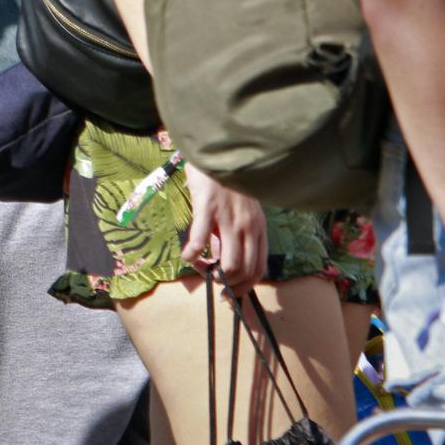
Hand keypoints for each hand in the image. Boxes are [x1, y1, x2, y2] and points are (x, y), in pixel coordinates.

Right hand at [182, 164, 265, 289]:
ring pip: (228, 263)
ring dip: (211, 273)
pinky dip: (192, 255)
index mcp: (258, 227)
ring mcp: (229, 217)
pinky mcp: (208, 208)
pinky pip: (201, 240)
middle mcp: (248, 226)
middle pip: (245, 271)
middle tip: (211, 281)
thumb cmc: (226, 181)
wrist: (217, 152)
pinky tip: (186, 254)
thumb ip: (236, 234)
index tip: (229, 292)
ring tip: (199, 267)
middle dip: (228, 286)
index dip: (244, 287)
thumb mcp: (240, 210)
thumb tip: (220, 259)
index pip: (259, 268)